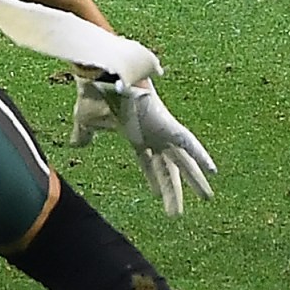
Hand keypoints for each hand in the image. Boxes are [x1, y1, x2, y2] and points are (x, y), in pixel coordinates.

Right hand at [70, 77, 216, 215]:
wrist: (103, 76)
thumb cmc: (94, 95)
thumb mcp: (86, 122)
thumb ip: (83, 134)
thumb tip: (76, 144)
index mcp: (136, 136)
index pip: (148, 164)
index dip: (153, 180)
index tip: (157, 195)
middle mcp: (153, 136)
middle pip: (167, 170)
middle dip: (172, 192)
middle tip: (176, 213)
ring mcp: (162, 131)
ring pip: (182, 162)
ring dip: (194, 181)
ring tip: (207, 198)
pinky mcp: (168, 125)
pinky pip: (189, 143)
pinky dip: (201, 156)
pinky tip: (213, 171)